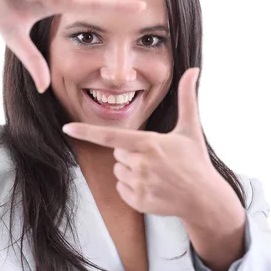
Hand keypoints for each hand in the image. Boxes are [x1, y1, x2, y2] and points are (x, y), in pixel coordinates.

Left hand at [62, 68, 241, 224]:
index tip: (67, 127)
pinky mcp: (138, 201)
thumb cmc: (195, 161)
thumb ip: (187, 97)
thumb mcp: (190, 129)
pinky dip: (132, 188)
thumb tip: (194, 69)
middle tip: (155, 159)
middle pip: (117, 152)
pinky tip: (152, 187)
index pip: (110, 136)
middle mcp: (141, 164)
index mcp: (149, 143)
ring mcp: (139, 184)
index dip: (86, 131)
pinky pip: (121, 188)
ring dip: (131, 171)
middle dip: (131, 153)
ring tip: (156, 174)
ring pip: (118, 170)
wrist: (204, 199)